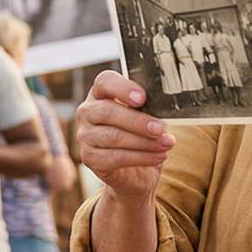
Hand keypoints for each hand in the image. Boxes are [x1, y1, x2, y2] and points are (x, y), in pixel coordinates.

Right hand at [74, 70, 172, 201]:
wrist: (134, 170)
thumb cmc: (140, 134)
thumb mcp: (145, 115)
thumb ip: (149, 107)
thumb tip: (166, 107)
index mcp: (101, 93)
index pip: (105, 82)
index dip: (123, 88)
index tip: (142, 98)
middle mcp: (87, 112)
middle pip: (107, 111)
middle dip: (137, 121)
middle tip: (160, 128)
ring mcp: (85, 136)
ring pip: (113, 136)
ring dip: (145, 141)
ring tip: (166, 143)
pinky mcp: (90, 159)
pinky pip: (116, 157)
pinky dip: (142, 157)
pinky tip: (158, 156)